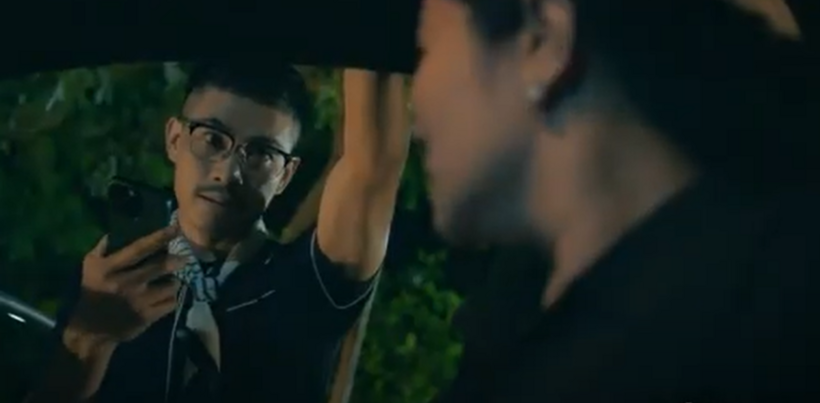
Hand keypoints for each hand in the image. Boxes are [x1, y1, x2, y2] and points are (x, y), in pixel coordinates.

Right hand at [65, 226, 184, 348]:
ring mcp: (139, 300)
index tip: (176, 228)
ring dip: (175, 281)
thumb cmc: (91, 294)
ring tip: (173, 281)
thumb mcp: (89, 268)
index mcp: (111, 268)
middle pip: (161, 266)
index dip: (160, 237)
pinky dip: (173, 298)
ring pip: (171, 285)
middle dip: (177, 260)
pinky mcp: (147, 316)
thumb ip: (101, 249)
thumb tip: (112, 233)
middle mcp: (127, 282)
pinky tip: (168, 297)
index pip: (140, 248)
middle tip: (184, 258)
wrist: (90, 330)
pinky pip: (171, 303)